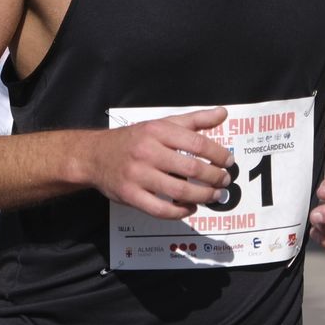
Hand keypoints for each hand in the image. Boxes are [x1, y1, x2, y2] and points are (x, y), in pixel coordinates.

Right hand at [87, 107, 234, 219]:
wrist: (95, 155)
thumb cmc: (134, 139)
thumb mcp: (162, 124)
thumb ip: (194, 120)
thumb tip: (223, 113)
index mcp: (157, 131)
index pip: (196, 143)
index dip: (217, 154)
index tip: (228, 161)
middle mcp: (147, 152)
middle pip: (191, 169)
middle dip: (214, 177)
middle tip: (224, 181)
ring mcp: (138, 175)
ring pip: (179, 192)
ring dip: (203, 196)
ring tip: (214, 196)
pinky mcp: (130, 195)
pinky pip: (160, 209)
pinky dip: (180, 212)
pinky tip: (190, 208)